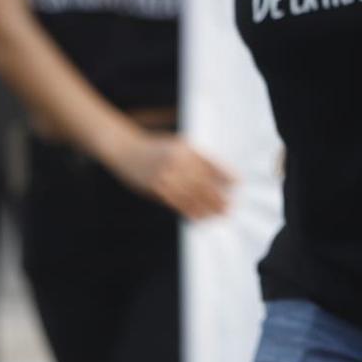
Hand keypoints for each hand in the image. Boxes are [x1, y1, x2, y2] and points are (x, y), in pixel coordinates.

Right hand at [109, 133, 235, 220]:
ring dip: (207, 206)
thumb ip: (192, 159)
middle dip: (218, 196)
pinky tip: (199, 216)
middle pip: (203, 182)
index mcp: (185, 148)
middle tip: (229, 207)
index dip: (224, 175)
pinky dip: (190, 210)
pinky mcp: (156, 187)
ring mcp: (166, 174)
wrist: (125, 149)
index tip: (236, 184)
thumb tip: (212, 179)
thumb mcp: (175, 146)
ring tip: (218, 214)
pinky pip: (177, 202)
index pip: (210, 163)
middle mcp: (177, 160)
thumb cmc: (153, 148)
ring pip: (192, 194)